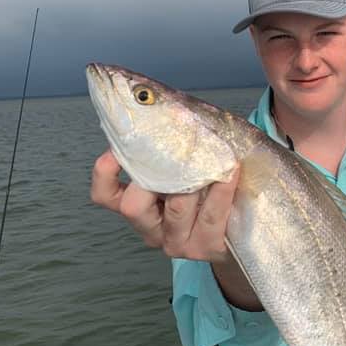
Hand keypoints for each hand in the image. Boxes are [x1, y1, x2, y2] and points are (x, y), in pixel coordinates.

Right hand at [90, 149, 237, 260]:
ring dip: (193, 180)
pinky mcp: (206, 247)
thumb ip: (168, 143)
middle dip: (152, 175)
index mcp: (138, 206)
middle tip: (173, 153)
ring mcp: (177, 242)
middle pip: (133, 206)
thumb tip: (156, 98)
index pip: (105, 196)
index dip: (104, 174)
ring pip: (176, 207)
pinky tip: (229, 172)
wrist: (242, 220)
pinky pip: (211, 215)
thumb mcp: (183, 163)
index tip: (113, 151)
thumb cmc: (207, 183)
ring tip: (209, 160)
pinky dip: (221, 190)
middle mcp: (151, 229)